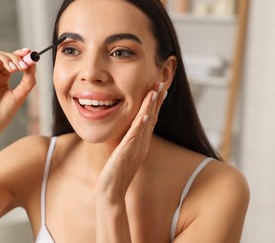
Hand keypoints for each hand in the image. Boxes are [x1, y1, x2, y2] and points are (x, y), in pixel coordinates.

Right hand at [0, 48, 35, 135]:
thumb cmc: (3, 114)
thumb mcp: (20, 95)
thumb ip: (28, 80)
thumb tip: (33, 64)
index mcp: (3, 78)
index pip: (12, 60)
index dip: (20, 54)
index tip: (30, 53)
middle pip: (4, 56)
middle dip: (15, 57)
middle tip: (23, 65)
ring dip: (5, 58)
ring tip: (13, 69)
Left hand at [95, 82, 166, 200]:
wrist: (111, 190)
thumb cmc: (116, 172)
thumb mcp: (124, 153)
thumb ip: (129, 141)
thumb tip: (130, 131)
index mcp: (142, 143)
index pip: (150, 119)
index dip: (155, 104)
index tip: (159, 89)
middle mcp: (143, 144)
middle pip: (152, 118)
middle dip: (157, 100)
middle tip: (162, 82)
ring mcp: (136, 148)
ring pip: (146, 124)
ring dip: (151, 107)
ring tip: (156, 91)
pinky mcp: (127, 153)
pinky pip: (135, 137)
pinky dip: (140, 125)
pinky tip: (143, 115)